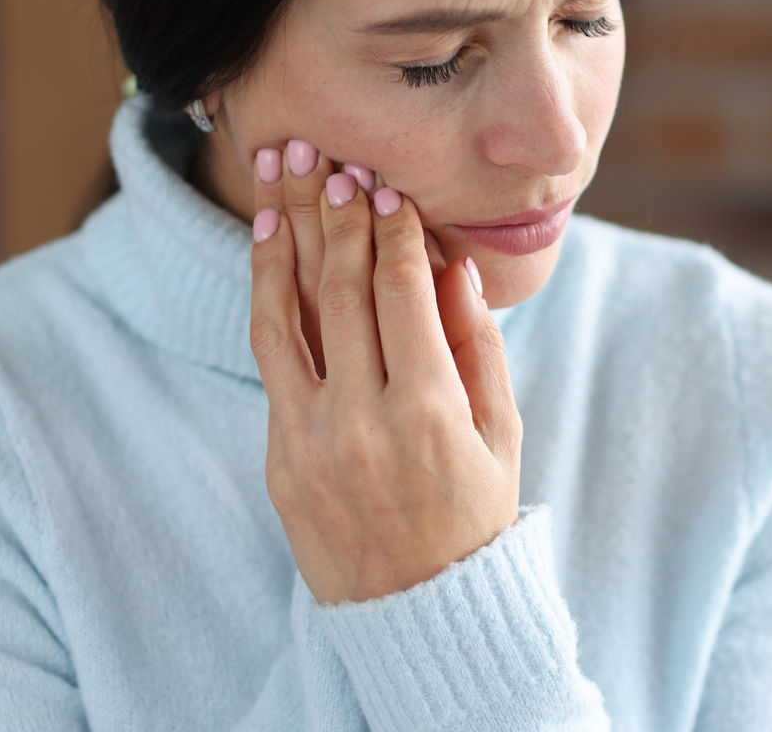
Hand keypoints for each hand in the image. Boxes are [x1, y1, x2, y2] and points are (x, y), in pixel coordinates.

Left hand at [248, 142, 521, 603]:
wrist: (420, 614)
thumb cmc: (475, 517)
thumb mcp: (501, 433)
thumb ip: (476, 345)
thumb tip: (450, 264)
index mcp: (429, 411)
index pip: (402, 291)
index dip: (393, 229)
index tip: (386, 185)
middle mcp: (362, 419)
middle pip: (343, 289)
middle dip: (338, 214)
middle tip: (331, 158)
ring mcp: (311, 438)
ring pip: (288, 313)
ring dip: (285, 235)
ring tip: (282, 177)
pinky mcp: (280, 454)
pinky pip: (273, 357)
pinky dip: (270, 295)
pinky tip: (271, 248)